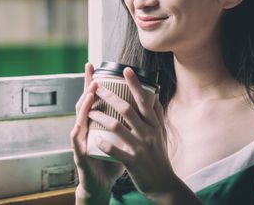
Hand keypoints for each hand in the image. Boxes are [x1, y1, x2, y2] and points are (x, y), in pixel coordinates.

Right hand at [70, 63, 123, 202]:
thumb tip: (147, 105)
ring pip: (80, 121)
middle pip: (85, 104)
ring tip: (89, 96)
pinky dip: (76, 136)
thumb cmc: (112, 159)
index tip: (93, 65)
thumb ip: (129, 123)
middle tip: (94, 76)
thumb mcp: (122, 138)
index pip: (94, 99)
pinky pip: (77, 146)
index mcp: (97, 123)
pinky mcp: (80, 157)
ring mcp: (82, 141)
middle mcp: (87, 128)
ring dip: (84, 107)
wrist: (101, 184)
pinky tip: (77, 128)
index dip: (92, 82)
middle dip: (88, 89)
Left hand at [87, 67, 172, 198]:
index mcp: (154, 124)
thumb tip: (155, 94)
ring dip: (101, 118)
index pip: (144, 100)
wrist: (164, 183)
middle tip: (97, 87)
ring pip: (118, 127)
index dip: (135, 84)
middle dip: (110, 97)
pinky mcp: (133, 162)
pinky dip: (105, 144)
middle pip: (127, 109)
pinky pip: (116, 150)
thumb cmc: (159, 156)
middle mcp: (148, 133)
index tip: (126, 70)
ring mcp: (140, 147)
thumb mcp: (161, 133)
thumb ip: (157, 114)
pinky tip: (95, 139)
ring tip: (89, 112)